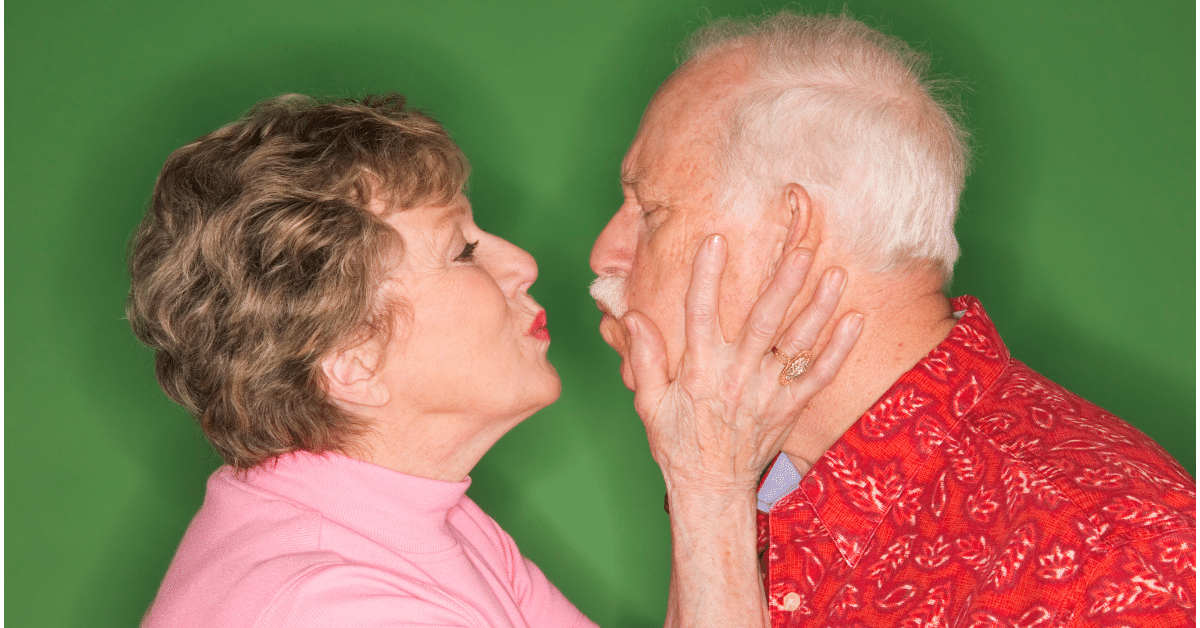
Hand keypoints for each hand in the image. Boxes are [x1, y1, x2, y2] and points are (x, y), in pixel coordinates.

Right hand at [622, 234, 861, 494]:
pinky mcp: (790, 409)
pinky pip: (820, 377)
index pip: (700, 314)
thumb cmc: (677, 443)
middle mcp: (737, 379)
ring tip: (837, 275)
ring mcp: (768, 394)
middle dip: (782, 284)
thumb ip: (644, 357)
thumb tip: (632, 315)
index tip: (714, 239)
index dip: (706, 276)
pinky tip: (855, 320)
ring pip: (797, 344)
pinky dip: (839, 350)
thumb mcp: (649, 402)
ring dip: (818, 308)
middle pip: (762, 322)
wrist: (711, 489)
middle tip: (801, 250)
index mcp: (699, 372)